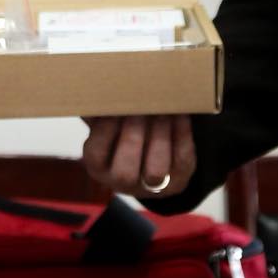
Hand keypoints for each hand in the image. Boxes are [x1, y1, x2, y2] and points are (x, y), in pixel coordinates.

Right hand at [81, 114, 195, 197]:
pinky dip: (182, 134)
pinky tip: (180, 114)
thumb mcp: (107, 122)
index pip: (96, 154)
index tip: (117, 105)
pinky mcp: (177, 180)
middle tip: (141, 107)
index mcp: (98, 167)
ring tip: (162, 109)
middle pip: (124, 171)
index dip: (106, 129)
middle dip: (133, 134)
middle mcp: (121, 182)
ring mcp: (151, 186)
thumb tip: (102, 92)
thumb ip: (101, 110)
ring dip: (160, 135)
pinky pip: (181, 160)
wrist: (151, 157)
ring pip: (155, 170)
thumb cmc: (122, 131)